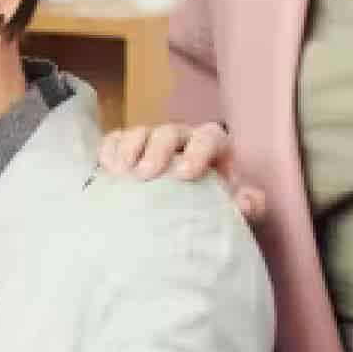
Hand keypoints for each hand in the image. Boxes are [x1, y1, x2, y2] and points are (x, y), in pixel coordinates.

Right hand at [96, 121, 265, 221]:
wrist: (182, 219)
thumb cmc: (210, 210)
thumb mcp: (233, 210)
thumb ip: (248, 206)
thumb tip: (247, 201)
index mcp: (211, 148)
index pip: (208, 138)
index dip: (198, 152)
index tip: (184, 175)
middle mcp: (181, 140)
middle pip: (169, 132)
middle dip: (156, 150)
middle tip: (145, 175)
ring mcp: (151, 142)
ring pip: (140, 132)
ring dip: (128, 149)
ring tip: (120, 174)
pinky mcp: (126, 150)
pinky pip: (115, 139)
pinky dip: (109, 150)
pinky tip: (104, 170)